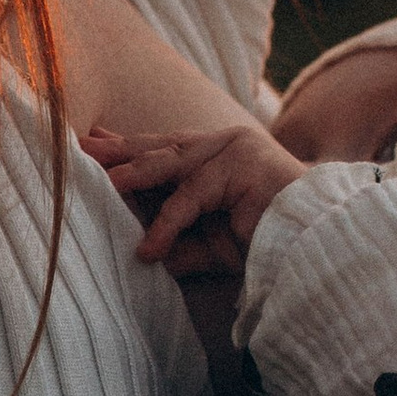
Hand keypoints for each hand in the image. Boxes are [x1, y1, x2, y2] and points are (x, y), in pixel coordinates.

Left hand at [86, 117, 303, 278]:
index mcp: (215, 155)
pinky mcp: (243, 165)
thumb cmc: (267, 245)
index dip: (125, 147)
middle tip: (77, 151)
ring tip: (96, 187)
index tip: (90, 144)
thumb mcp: (209, 245)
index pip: (161, 147)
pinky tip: (148, 249)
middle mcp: (222, 144)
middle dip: (116, 151)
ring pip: (170, 162)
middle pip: (158, 146)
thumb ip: (174, 242)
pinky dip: (168, 225)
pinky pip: (193, 196)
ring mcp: (234, 149)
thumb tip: (134, 251)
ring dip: (130, 176)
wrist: (319, 246)